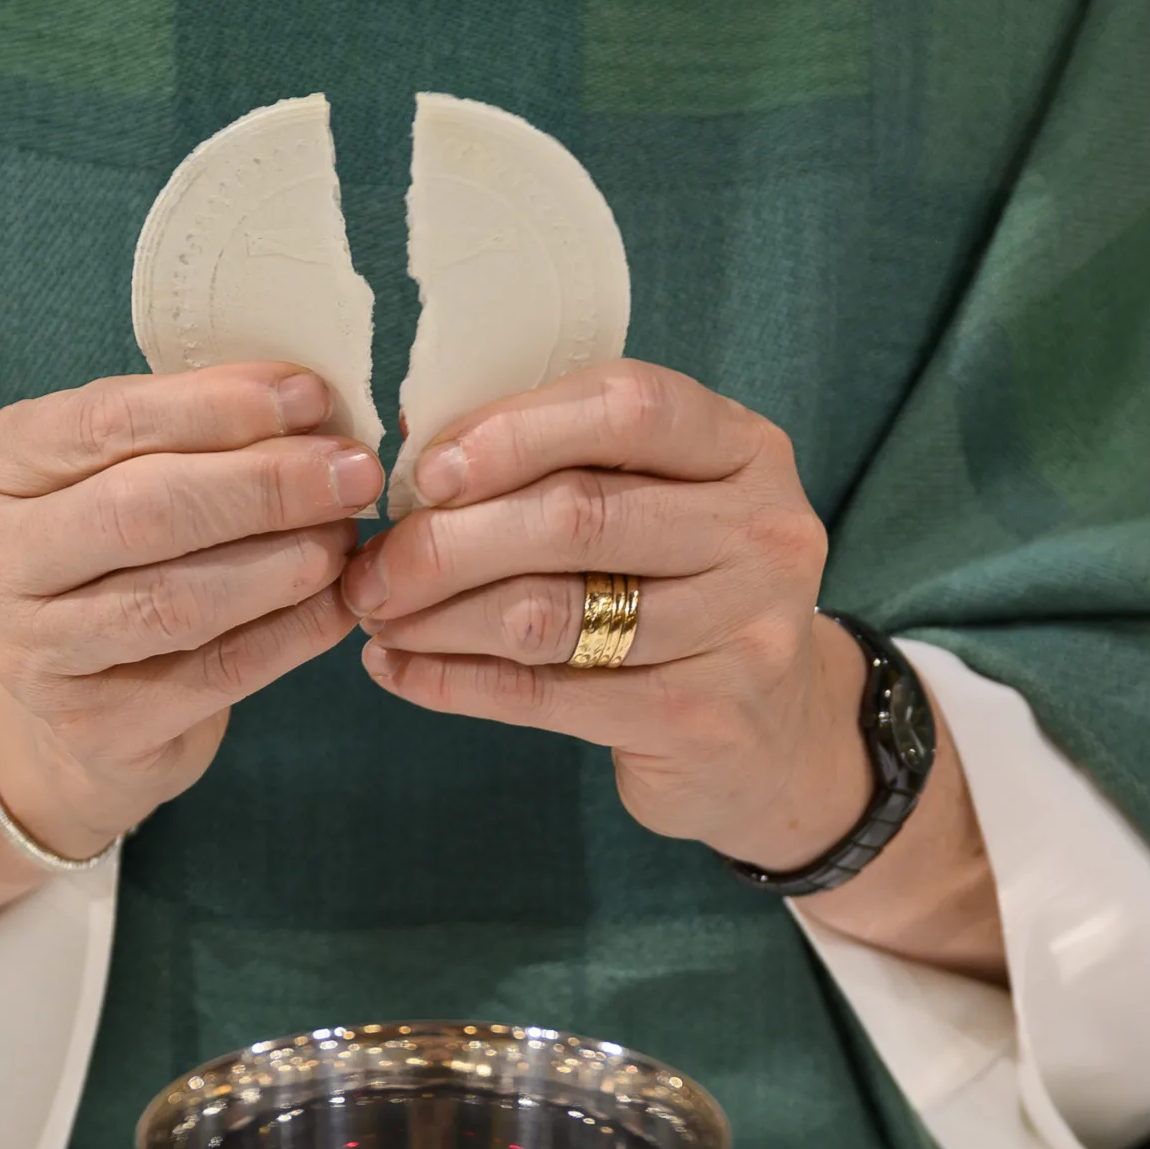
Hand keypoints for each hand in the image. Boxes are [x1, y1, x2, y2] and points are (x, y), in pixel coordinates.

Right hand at [0, 363, 381, 855]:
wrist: (76, 706)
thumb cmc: (109, 559)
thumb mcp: (116, 474)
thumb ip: (186, 433)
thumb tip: (307, 404)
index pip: (105, 422)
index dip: (216, 408)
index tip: (308, 397)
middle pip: (141, 511)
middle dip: (262, 486)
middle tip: (351, 473)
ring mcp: (35, 654)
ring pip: (176, 600)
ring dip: (280, 563)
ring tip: (344, 537)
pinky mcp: (95, 728)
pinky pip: (214, 674)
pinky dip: (289, 634)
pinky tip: (338, 604)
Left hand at [343, 360, 1004, 979]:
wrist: (777, 740)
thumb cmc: (686, 598)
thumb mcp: (664, 508)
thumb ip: (574, 467)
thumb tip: (418, 453)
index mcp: (748, 451)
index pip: (628, 408)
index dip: (514, 432)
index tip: (425, 470)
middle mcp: (763, 533)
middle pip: (579, 516)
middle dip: (452, 540)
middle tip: (372, 564)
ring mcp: (742, 631)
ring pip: (551, 614)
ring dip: (439, 616)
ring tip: (375, 615)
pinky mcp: (702, 720)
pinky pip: (546, 695)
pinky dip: (455, 682)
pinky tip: (400, 671)